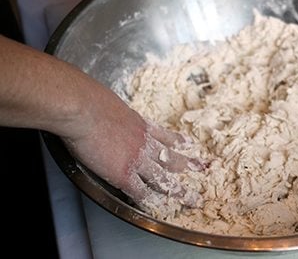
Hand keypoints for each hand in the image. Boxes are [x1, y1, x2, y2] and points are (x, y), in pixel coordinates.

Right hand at [63, 101, 205, 207]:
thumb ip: (115, 112)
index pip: (163, 135)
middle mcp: (144, 142)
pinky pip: (140, 192)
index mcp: (140, 125)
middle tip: (201, 169)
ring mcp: (136, 159)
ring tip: (191, 199)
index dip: (177, 141)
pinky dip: (148, 201)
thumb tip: (108, 110)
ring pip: (163, 178)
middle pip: (171, 157)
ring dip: (178, 190)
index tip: (188, 144)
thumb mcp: (113, 102)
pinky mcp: (123, 173)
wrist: (85, 108)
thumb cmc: (91, 100)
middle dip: (188, 164)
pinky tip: (156, 208)